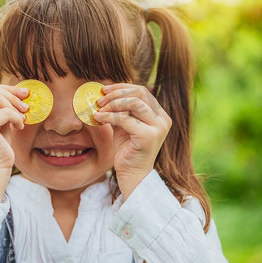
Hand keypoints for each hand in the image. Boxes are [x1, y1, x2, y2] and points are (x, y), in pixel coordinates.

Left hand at [94, 83, 171, 199]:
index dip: (122, 87)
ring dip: (112, 104)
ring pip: (134, 103)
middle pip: (139, 93)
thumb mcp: (124, 125)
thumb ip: (121, 109)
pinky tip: (98, 118)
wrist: (132, 175)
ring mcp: (158, 128)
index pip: (142, 91)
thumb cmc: (127, 150)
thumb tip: (106, 92)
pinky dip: (108, 116)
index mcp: (160, 114)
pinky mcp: (148, 136)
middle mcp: (163, 119)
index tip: (105, 90)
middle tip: (100, 100)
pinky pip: (125, 119)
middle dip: (116, 94)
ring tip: (99, 109)